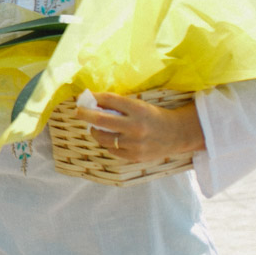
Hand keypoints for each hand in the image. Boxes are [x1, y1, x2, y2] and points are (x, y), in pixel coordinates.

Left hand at [77, 92, 205, 162]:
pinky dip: (108, 144)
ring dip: (95, 131)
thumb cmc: (154, 116)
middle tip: (78, 111)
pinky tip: (110, 139)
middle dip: (85, 115)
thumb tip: (93, 102)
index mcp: (137, 109)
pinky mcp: (135, 156)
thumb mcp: (139, 105)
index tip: (83, 98)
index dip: (93, 98)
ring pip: (103, 138)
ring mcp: (135, 143)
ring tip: (95, 127)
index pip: (108, 100)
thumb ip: (118, 105)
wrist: (177, 134)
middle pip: (101, 120)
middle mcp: (135, 126)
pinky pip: (112, 150)